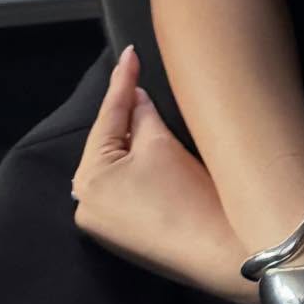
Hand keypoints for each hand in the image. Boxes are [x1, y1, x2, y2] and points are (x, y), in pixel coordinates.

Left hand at [70, 44, 255, 303]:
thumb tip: (136, 99)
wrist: (218, 252)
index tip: (130, 51)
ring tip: (145, 107)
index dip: (121, 81)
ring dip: (131, 140)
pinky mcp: (123, 237)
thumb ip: (143, 116)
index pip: (108, 118)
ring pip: (115, 167)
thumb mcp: (162, 145)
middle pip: (107, 145)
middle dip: (124, 113)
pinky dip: (136, 167)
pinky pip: (124, 189)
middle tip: (138, 77)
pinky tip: (150, 149)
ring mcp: (102, 226)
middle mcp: (85, 205)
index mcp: (88, 179)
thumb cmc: (187, 194)